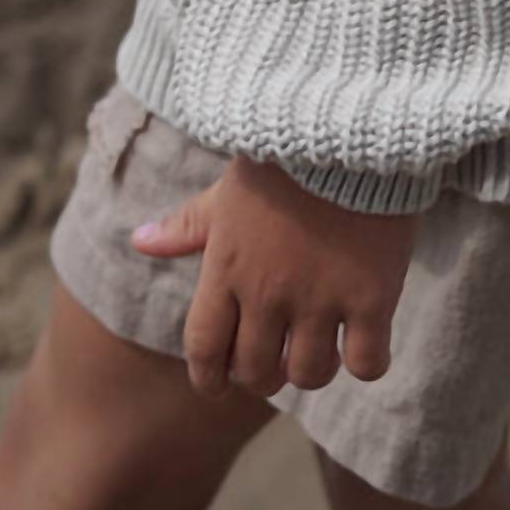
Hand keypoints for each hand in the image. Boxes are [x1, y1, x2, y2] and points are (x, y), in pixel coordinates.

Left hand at [131, 153, 419, 400]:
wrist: (349, 126)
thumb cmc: (284, 159)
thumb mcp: (229, 191)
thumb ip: (188, 225)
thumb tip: (139, 241)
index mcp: (226, 268)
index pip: (204, 349)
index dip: (210, 377)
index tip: (221, 382)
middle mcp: (267, 292)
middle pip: (257, 372)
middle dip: (264, 375)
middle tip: (279, 359)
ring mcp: (320, 297)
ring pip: (310, 374)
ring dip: (313, 370)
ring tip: (323, 349)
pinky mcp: (371, 296)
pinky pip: (366, 364)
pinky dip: (367, 362)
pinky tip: (366, 340)